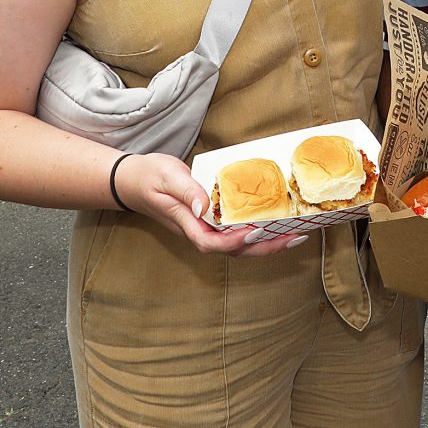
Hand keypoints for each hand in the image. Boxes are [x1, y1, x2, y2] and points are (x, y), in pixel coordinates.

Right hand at [118, 153, 307, 257]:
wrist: (133, 180)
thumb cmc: (148, 177)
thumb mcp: (166, 177)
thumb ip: (187, 192)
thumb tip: (205, 208)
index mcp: (186, 224)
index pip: (212, 243)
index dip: (235, 241)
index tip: (255, 230)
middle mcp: (198, 231)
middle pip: (233, 250)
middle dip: (264, 247)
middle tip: (293, 237)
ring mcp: (204, 228)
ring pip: (237, 244)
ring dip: (266, 242)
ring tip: (293, 234)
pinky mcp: (210, 221)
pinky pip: (235, 232)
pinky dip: (257, 231)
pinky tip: (274, 224)